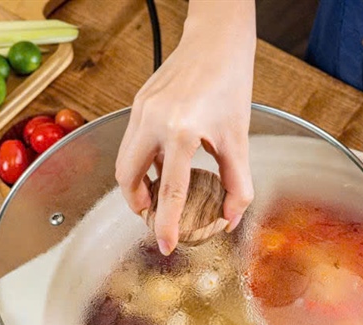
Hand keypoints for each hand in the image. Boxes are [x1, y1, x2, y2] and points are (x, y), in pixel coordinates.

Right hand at [115, 0, 255, 254]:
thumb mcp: (239, 138)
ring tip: (158, 193)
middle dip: (138, 204)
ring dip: (136, 183)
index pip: (169, 190)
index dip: (165, 223)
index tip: (165, 245)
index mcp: (182, 131)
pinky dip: (141, 160)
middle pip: (127, 178)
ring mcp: (141, 110)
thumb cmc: (230, 83)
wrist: (216, 40)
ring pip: (124, 160)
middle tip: (155, 216)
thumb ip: (237, 183)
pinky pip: (131, 142)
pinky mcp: (138, 103)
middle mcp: (154, 121)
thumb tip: (229, 218)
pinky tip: (162, 163)